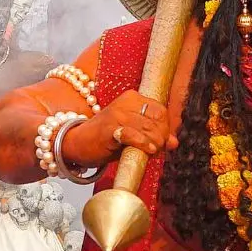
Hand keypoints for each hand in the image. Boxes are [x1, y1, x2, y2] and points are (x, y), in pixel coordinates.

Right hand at [61, 90, 175, 167]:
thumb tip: (175, 142)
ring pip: (148, 127)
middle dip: (161, 136)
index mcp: (133, 98)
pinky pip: (132, 134)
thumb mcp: (134, 135)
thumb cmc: (107, 139)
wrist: (76, 144)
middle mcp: (125, 102)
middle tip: (157, 148)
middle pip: (157, 118)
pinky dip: (142, 143)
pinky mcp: (109, 128)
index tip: (163, 140)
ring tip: (151, 151)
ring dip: (154, 143)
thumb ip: (154, 136)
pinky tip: (146, 150)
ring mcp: (116, 113)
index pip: (161, 110)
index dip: (165, 127)